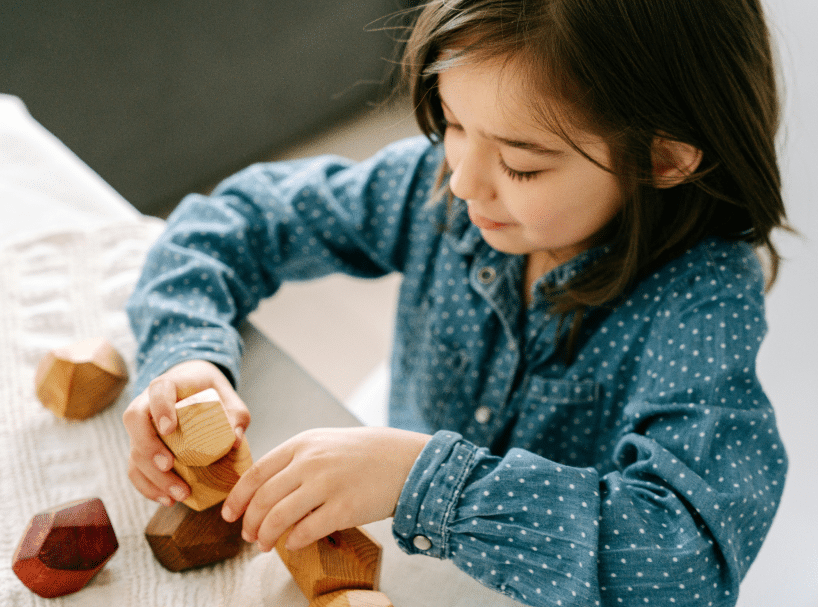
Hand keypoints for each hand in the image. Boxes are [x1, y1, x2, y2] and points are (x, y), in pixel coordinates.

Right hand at [122, 359, 250, 505]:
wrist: (194, 389)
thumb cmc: (211, 393)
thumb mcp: (229, 398)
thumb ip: (236, 415)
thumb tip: (235, 441)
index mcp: (169, 385)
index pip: (157, 390)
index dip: (160, 408)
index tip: (169, 429)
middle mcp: (147, 404)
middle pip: (135, 422)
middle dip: (149, 448)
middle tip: (169, 466)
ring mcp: (141, 428)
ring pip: (134, 450)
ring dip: (152, 476)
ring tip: (178, 494)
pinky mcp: (141, 448)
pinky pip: (135, 468)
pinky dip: (148, 487)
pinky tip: (167, 499)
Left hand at [221, 427, 430, 550]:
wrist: (406, 460)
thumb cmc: (367, 453)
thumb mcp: (326, 443)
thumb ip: (297, 460)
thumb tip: (267, 490)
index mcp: (303, 443)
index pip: (256, 473)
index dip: (237, 498)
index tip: (229, 514)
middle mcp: (311, 462)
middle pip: (263, 498)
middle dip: (250, 522)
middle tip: (248, 536)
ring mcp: (327, 484)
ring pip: (279, 517)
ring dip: (267, 536)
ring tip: (265, 545)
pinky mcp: (344, 508)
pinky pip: (306, 531)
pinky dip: (293, 541)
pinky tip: (293, 544)